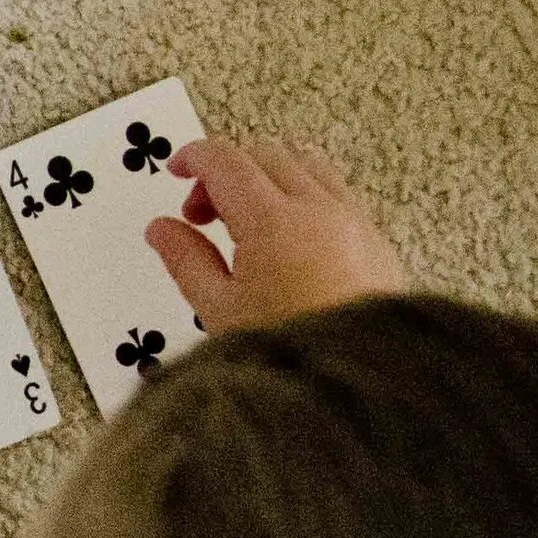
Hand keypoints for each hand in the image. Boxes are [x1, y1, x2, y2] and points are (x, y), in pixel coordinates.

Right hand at [144, 135, 406, 333]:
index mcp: (272, 221)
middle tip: (202, 211)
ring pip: (304, 164)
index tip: (178, 169)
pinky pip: (335, 190)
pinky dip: (303, 194)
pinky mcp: (374, 238)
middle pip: (264, 154)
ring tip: (245, 222)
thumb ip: (185, 260)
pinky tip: (287, 235)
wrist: (359, 383)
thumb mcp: (217, 311)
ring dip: (267, 177)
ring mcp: (352, 219)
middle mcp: (318, 209)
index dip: (194, 157)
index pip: (226, 160)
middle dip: (226, 171)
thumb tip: (163, 230)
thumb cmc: (294, 353)